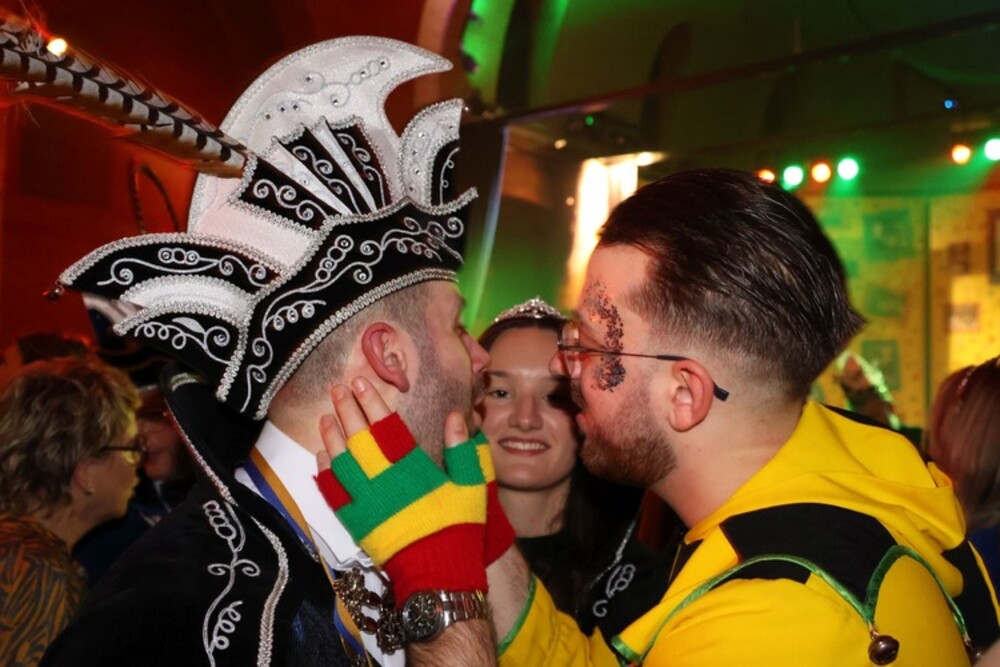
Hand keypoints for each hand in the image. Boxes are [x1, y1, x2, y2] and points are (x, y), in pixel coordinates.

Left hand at [314, 378, 488, 605]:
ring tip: (325, 416)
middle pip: (358, 438)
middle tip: (336, 389)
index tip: (360, 381)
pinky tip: (321, 457)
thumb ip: (463, 449)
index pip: (386, 425)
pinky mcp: (356, 523)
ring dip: (331, 437)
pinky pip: (333, 493)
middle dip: (346, 410)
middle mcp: (384, 481)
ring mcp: (366, 502)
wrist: (439, 573)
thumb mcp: (472, 485)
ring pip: (341, 462)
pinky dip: (324, 473)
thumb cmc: (459, 527)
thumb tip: (456, 415)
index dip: (372, 401)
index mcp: (412, 468)